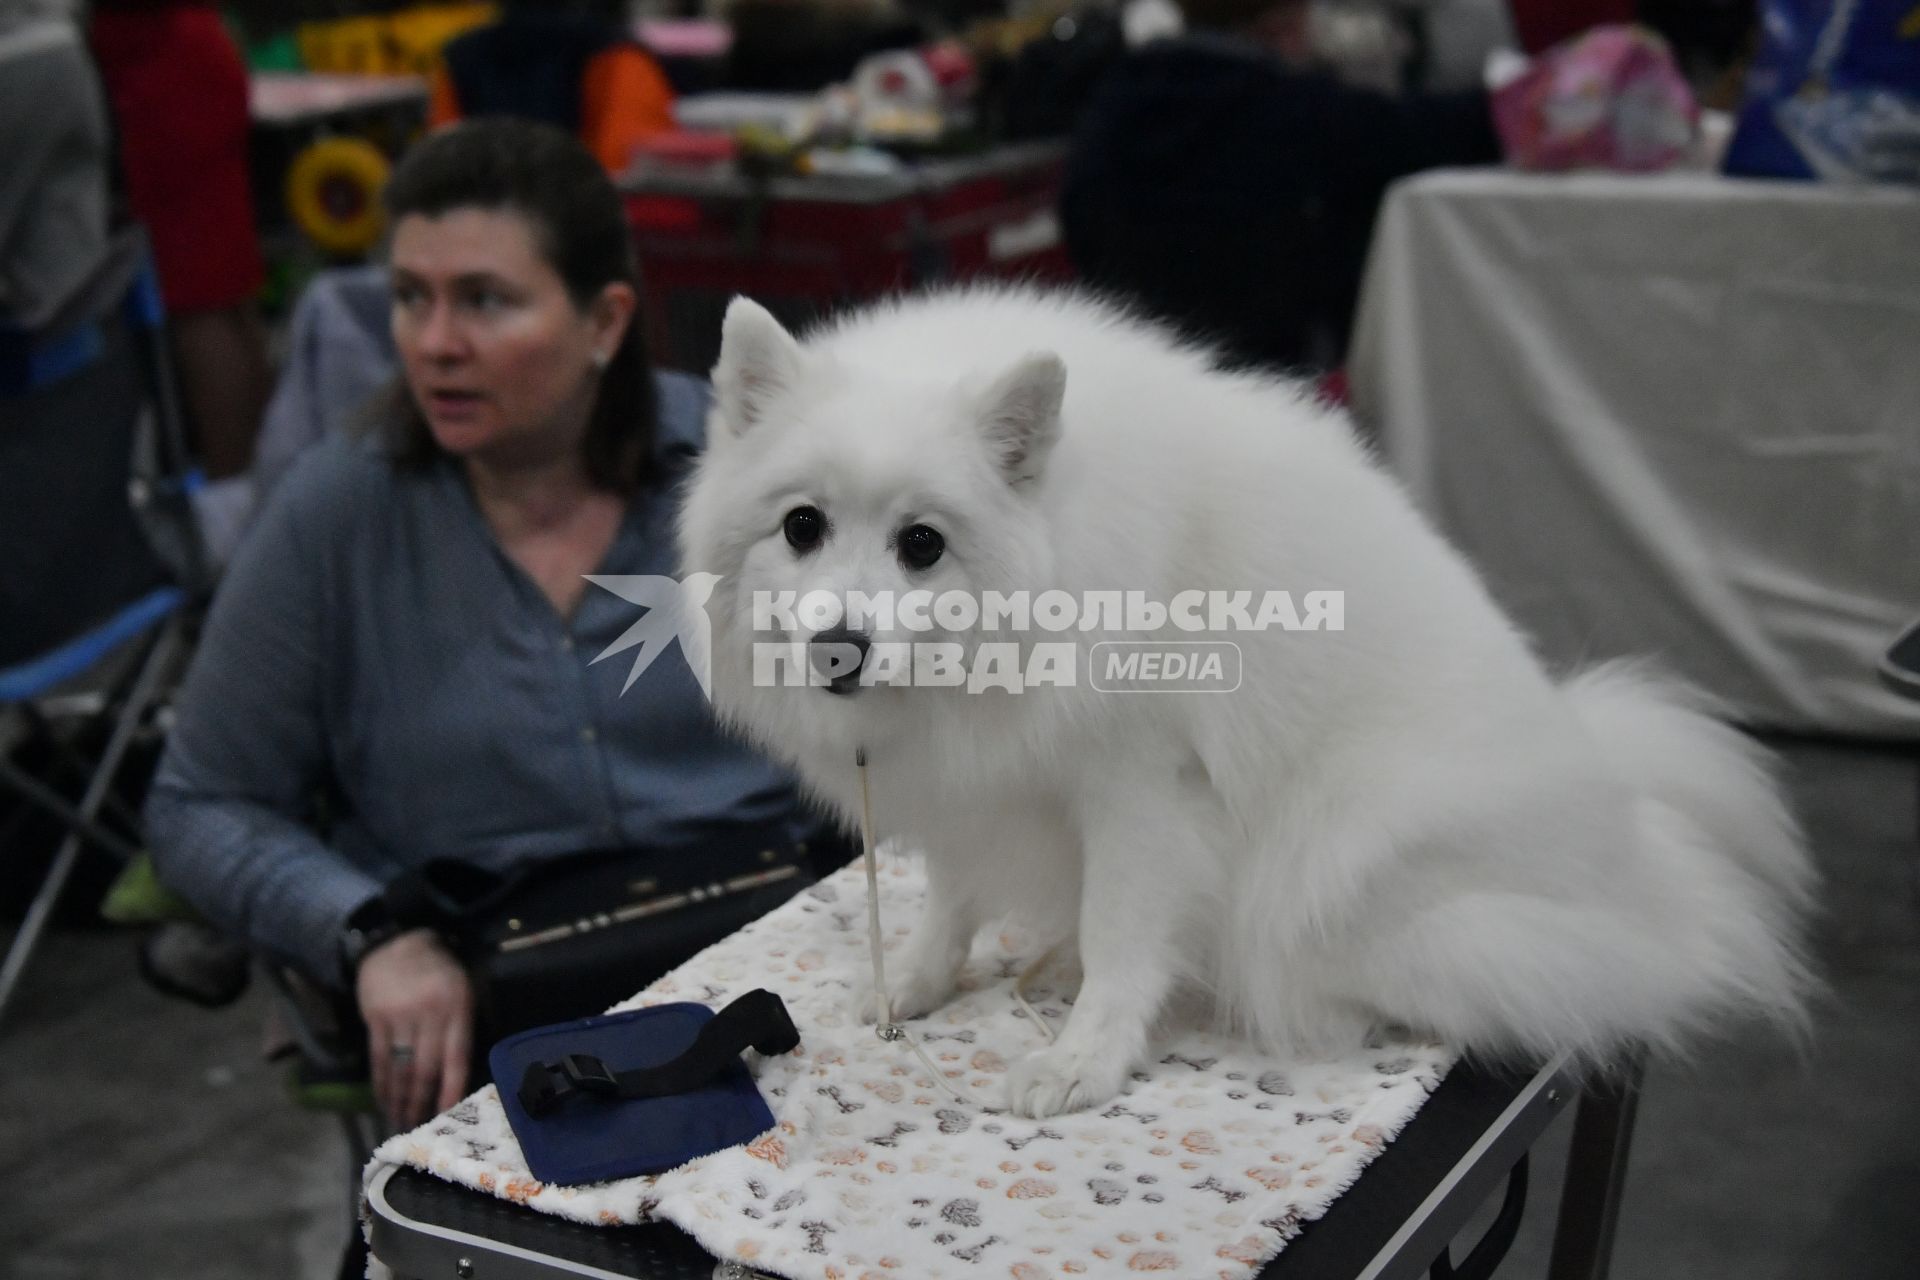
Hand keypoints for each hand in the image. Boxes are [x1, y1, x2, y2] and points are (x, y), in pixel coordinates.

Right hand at [355, 929, 473, 1129]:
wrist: (395, 942)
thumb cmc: (437, 971)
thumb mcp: (462, 989)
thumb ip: (461, 1026)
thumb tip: (459, 1074)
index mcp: (458, 1008)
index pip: (457, 1057)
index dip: (452, 1090)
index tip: (447, 1116)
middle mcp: (430, 1014)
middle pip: (426, 1069)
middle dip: (422, 1103)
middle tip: (418, 1128)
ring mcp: (400, 1017)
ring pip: (401, 1068)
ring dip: (400, 1099)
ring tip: (400, 1121)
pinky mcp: (375, 1019)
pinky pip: (378, 1059)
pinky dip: (381, 1083)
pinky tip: (382, 1099)